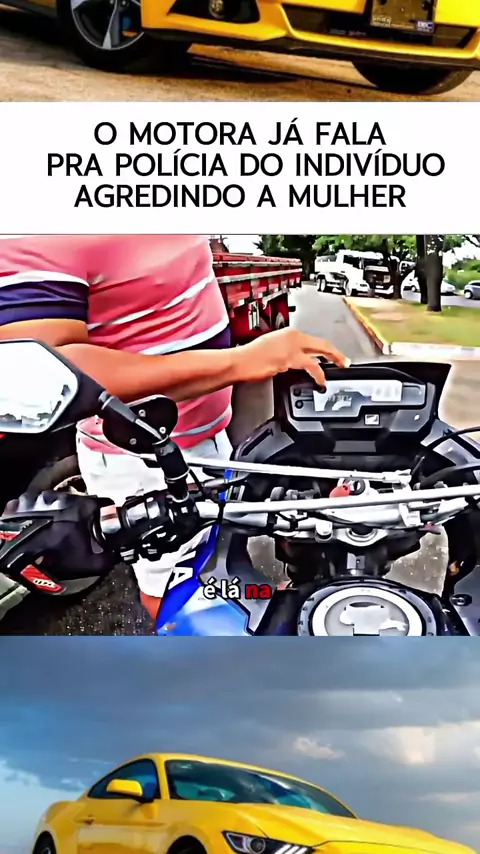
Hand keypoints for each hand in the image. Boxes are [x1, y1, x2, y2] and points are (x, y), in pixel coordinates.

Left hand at [0, 490, 116, 593]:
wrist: (12, 566)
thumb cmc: (52, 562)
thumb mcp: (89, 564)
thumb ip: (108, 556)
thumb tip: (116, 552)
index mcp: (81, 507)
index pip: (102, 502)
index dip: (102, 515)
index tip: (98, 525)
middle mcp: (59, 496)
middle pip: (75, 500)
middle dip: (76, 513)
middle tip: (72, 531)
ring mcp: (35, 498)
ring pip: (51, 501)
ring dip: (53, 512)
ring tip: (50, 529)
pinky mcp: (16, 504)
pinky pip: (29, 505)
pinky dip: (31, 513)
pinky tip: (32, 527)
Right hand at [233, 328, 349, 386]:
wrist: (241, 361)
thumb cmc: (250, 355)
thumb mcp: (271, 346)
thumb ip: (286, 349)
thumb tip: (294, 357)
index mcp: (288, 333)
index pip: (312, 340)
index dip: (323, 348)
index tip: (329, 353)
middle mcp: (293, 338)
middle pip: (321, 345)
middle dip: (335, 353)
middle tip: (344, 360)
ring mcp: (292, 350)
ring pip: (318, 356)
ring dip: (331, 362)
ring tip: (338, 369)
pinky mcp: (290, 361)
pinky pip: (309, 368)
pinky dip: (318, 375)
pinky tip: (320, 380)